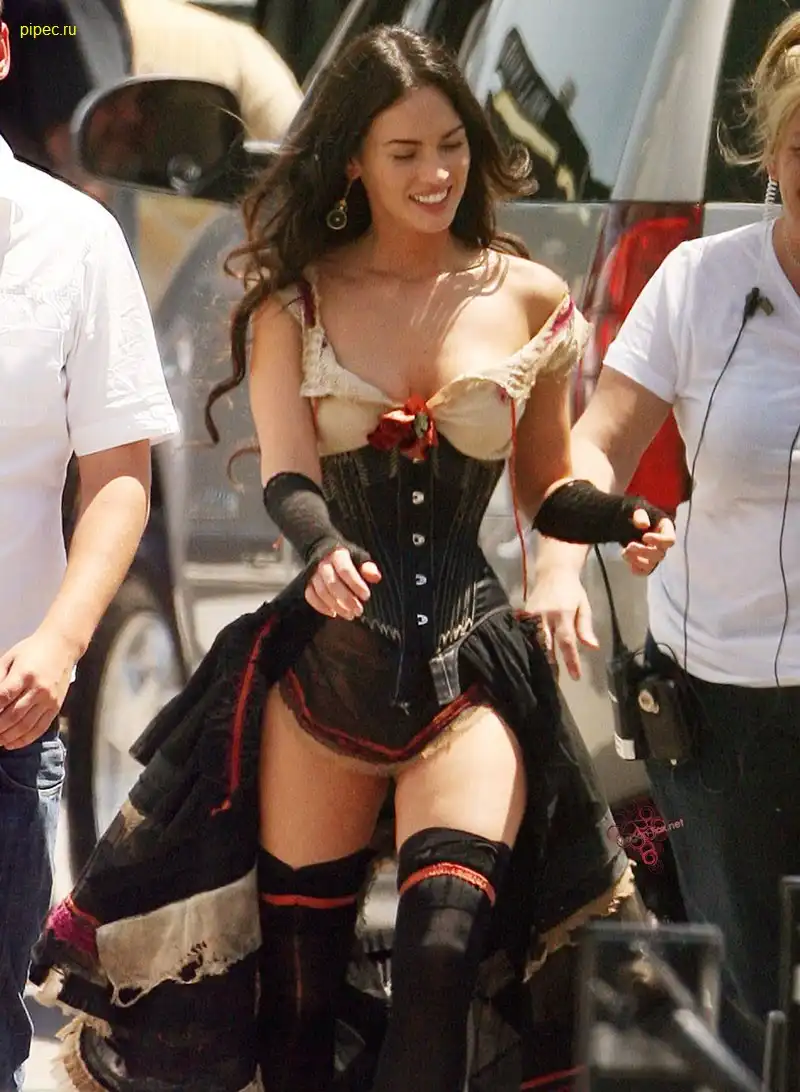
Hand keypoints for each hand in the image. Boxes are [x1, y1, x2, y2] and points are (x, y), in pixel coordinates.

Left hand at [0, 630, 77, 749]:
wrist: (62, 646)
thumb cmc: (33, 650)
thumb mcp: (9, 658)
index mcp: (24, 675)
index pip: (2, 698)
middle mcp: (38, 689)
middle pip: (12, 716)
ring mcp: (49, 700)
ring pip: (24, 726)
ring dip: (7, 737)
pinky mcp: (56, 707)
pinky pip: (39, 728)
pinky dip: (24, 739)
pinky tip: (12, 743)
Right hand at [305, 548, 381, 619]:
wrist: (325, 553)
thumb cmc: (348, 560)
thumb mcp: (360, 559)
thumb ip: (368, 568)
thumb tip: (375, 577)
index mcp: (338, 554)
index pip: (345, 570)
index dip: (356, 584)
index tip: (366, 596)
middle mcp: (323, 564)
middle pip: (333, 583)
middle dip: (347, 599)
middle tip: (358, 611)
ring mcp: (313, 574)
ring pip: (322, 592)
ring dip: (336, 606)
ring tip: (349, 615)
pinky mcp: (307, 583)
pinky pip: (310, 596)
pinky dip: (321, 607)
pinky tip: (333, 613)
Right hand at [526, 569, 598, 680]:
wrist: (553, 571)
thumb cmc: (572, 590)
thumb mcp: (583, 606)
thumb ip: (585, 628)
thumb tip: (593, 647)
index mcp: (563, 613)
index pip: (567, 641)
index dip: (571, 660)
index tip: (575, 676)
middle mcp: (545, 615)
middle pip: (546, 644)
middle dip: (550, 663)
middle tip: (553, 681)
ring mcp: (532, 614)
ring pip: (533, 640)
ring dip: (538, 657)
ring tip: (541, 674)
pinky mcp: (523, 614)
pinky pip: (525, 633)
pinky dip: (528, 646)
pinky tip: (529, 658)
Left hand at [622, 509, 675, 575]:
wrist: (628, 521)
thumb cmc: (637, 514)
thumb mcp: (636, 509)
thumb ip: (640, 515)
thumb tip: (644, 524)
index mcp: (665, 529)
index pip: (670, 539)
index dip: (659, 540)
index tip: (644, 536)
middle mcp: (663, 544)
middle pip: (660, 554)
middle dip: (644, 551)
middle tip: (629, 545)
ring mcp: (655, 554)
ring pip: (652, 564)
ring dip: (637, 560)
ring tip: (624, 552)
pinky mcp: (646, 562)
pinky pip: (644, 571)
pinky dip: (636, 570)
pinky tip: (628, 562)